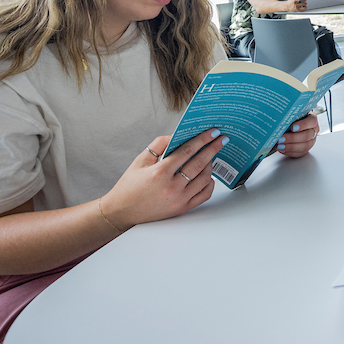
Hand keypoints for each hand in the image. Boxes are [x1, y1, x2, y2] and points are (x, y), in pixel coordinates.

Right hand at [101, 129, 223, 230]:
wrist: (122, 212)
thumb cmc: (130, 185)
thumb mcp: (140, 160)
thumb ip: (159, 145)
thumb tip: (178, 134)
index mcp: (160, 173)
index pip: (187, 151)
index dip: (202, 140)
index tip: (213, 132)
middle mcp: (172, 187)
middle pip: (199, 164)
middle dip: (213, 149)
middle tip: (222, 139)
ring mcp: (179, 200)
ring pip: (204, 179)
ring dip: (210, 165)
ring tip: (211, 155)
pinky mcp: (183, 209)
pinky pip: (204, 195)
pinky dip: (209, 183)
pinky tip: (207, 175)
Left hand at [278, 113, 319, 157]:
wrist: (291, 124)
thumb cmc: (291, 118)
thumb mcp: (291, 114)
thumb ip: (287, 115)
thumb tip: (277, 116)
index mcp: (312, 119)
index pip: (311, 121)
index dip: (303, 125)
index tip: (292, 127)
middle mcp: (313, 130)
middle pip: (307, 135)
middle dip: (293, 138)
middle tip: (281, 138)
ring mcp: (311, 140)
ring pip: (305, 146)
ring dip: (291, 147)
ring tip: (279, 146)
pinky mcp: (306, 149)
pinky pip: (300, 153)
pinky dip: (290, 152)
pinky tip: (282, 150)